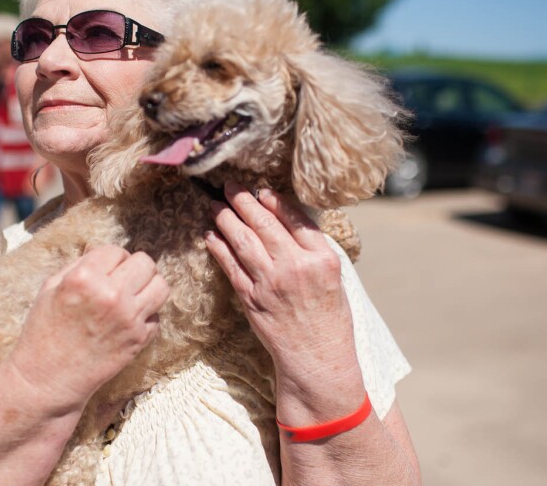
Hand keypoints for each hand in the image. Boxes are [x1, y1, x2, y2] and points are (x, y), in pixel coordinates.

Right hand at [7, 244, 168, 410]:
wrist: (47, 379)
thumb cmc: (43, 332)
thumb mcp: (51, 288)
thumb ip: (80, 264)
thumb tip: (104, 252)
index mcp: (84, 278)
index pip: (116, 251)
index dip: (110, 260)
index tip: (103, 272)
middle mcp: (111, 295)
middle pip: (145, 263)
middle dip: (133, 269)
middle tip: (122, 281)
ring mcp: (129, 318)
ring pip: (161, 285)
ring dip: (148, 287)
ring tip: (133, 295)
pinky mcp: (140, 339)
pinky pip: (157, 314)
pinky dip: (147, 315)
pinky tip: (128, 321)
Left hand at [204, 183, 357, 383]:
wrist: (317, 359)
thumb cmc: (330, 319)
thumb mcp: (335, 278)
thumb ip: (314, 250)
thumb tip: (287, 219)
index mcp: (322, 259)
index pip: (295, 219)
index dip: (275, 201)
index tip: (261, 190)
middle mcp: (295, 267)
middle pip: (264, 224)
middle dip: (243, 201)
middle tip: (230, 187)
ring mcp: (270, 283)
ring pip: (243, 241)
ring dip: (226, 219)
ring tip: (215, 205)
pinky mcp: (251, 299)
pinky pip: (230, 267)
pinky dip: (219, 248)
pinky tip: (211, 235)